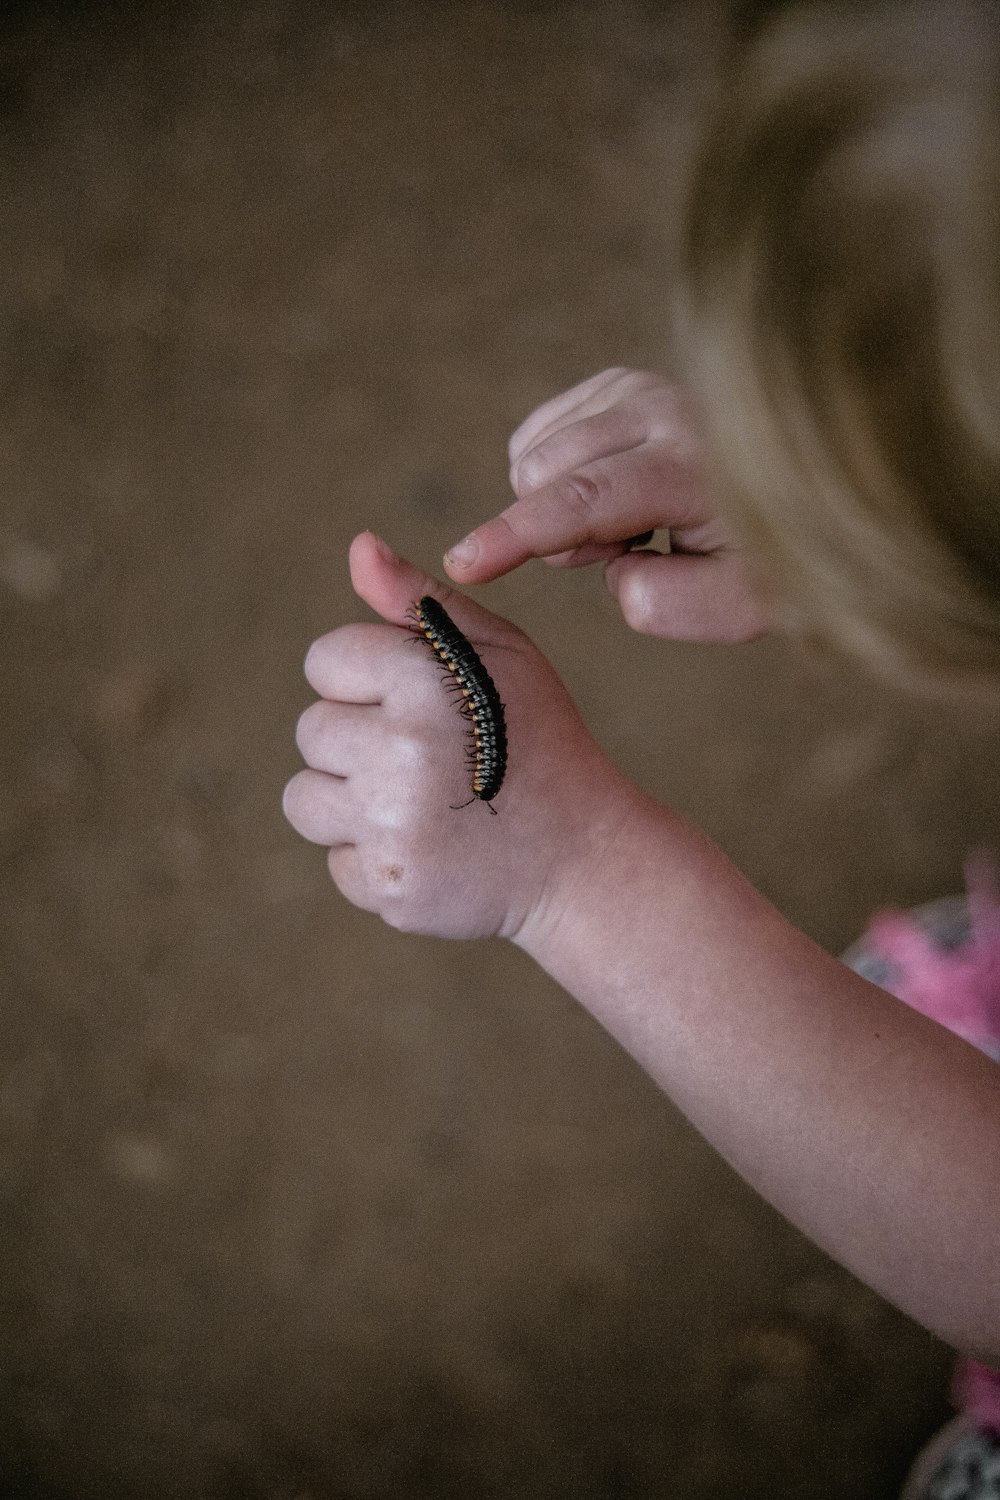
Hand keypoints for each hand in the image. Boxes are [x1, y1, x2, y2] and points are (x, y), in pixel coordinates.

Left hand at [283, 532, 633, 939]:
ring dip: (350, 801)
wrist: (585, 857)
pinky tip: (432, 848)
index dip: (367, 680)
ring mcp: (392, 824)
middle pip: (312, 730)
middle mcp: (402, 750)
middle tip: (430, 761)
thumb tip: (358, 546)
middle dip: (360, 741)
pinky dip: (375, 858)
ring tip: (420, 803)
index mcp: (426, 679)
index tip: (417, 704)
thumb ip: (421, 600)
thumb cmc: (537, 740)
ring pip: (305, 799)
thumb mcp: (498, 653)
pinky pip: (337, 861)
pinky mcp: (389, 886)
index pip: (325, 660)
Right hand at [444, 367, 771, 642]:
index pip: (584, 498)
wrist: (803, 485)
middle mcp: (662, 409)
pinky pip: (541, 432)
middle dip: (560, 533)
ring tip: (631, 524)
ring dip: (562, 504)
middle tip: (628, 550)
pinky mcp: (621, 380)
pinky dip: (558, 473)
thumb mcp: (737, 607)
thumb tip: (616, 568)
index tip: (462, 564)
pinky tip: (614, 490)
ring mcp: (639, 385)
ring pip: (536, 451)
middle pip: (546, 473)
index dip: (516, 535)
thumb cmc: (769, 556)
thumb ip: (667, 604)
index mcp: (692, 468)